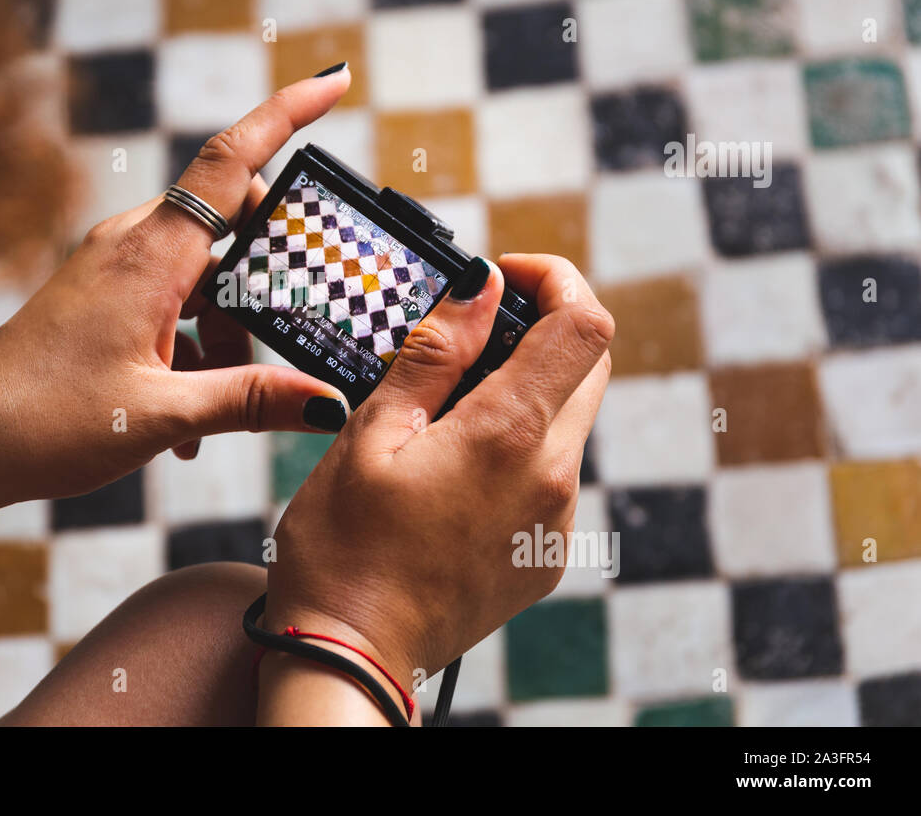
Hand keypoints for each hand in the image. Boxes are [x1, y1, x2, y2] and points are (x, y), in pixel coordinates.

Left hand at [0, 67, 355, 511]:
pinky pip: (170, 300)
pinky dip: (193, 347)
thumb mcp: (162, 415)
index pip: (232, 161)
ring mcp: (111, 267)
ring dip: (226, 331)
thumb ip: (251, 400)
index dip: (287, 114)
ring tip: (216, 411)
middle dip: (268, 276)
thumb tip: (328, 402)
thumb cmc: (47, 423)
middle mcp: (130, 245)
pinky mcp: (99, 294)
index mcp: (150, 256)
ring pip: (203, 273)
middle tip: (286, 331)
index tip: (334, 79)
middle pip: (230, 222)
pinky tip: (187, 421)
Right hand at [262, 253, 614, 694]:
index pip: (584, 323)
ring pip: (568, 422)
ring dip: (523, 393)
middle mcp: (552, 477)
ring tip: (441, 413)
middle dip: (541, 331)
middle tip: (468, 336)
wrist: (354, 656)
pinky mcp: (546, 554)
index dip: (555, 279)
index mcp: (509, 436)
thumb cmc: (345, 549)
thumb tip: (482, 287)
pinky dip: (516, 448)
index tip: (504, 277)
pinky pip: (550, 475)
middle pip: (588, 367)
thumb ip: (434, 353)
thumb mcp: (371, 432)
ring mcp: (555, 521)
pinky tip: (450, 471)